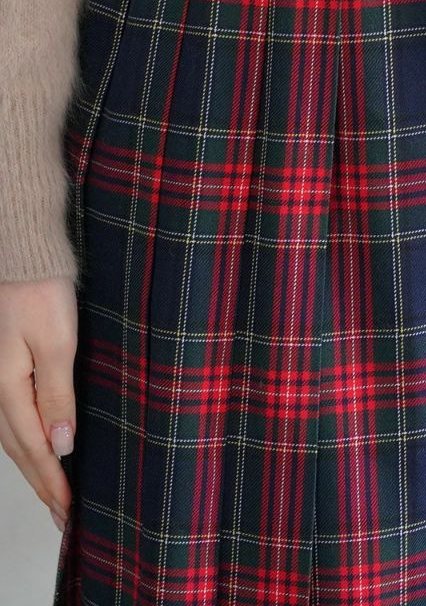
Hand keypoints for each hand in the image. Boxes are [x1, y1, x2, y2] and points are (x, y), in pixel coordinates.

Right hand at [0, 276, 77, 531]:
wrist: (24, 255)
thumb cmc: (40, 293)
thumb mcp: (55, 343)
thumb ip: (57, 393)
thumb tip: (62, 443)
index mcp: (8, 389)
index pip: (34, 449)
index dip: (52, 483)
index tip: (69, 513)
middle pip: (20, 450)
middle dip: (42, 485)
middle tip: (62, 518)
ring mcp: (0, 378)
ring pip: (15, 437)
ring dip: (35, 466)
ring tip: (54, 493)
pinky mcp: (9, 367)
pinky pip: (16, 416)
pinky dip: (29, 440)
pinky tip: (42, 446)